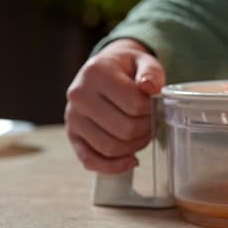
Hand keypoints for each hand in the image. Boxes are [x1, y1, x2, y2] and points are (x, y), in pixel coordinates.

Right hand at [65, 39, 165, 172]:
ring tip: (143, 134)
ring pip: (110, 148)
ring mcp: (73, 117)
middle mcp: (79, 95)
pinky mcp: (72, 135)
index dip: (151, 109)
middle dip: (146, 130)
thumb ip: (151, 71)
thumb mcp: (143, 60)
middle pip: (124, 129)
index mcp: (96, 73)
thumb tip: (150, 87)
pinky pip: (91, 160)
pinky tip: (131, 160)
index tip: (155, 105)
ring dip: (135, 147)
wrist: (103, 69)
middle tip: (153, 122)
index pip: (134, 103)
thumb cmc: (127, 67)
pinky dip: (113, 166)